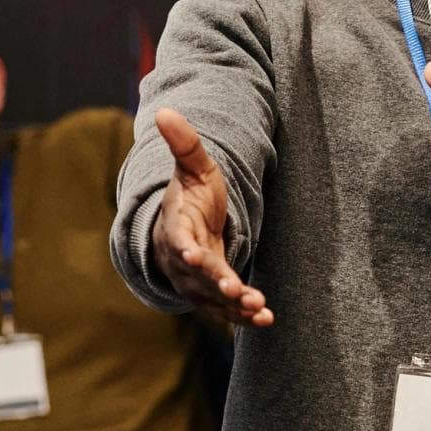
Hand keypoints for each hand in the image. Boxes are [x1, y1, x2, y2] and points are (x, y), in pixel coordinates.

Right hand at [151, 107, 272, 325]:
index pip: (179, 239)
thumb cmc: (192, 195)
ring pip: (213, 297)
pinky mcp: (211, 294)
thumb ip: (184, 143)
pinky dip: (244, 315)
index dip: (185, 249)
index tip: (192, 256)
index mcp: (177, 227)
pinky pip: (225, 308)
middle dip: (218, 283)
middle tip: (236, 291)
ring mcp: (195, 280)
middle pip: (199, 275)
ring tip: (260, 310)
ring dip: (235, 305)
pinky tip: (266, 319)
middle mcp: (182, 259)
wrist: (184, 228)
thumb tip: (164, 110)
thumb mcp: (192, 167)